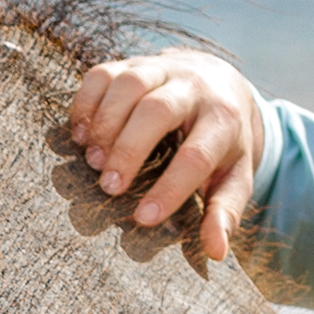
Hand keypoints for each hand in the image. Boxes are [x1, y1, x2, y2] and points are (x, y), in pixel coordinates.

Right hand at [66, 49, 267, 263]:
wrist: (221, 83)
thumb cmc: (223, 143)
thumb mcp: (234, 176)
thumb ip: (225, 211)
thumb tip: (215, 251)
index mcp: (224, 120)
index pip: (197, 154)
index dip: (170, 188)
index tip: (143, 218)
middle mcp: (195, 87)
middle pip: (158, 110)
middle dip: (129, 149)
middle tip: (108, 187)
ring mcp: (161, 69)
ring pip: (129, 83)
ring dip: (105, 124)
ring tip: (92, 162)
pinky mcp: (132, 62)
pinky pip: (102, 74)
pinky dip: (85, 104)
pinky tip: (79, 136)